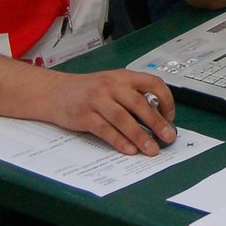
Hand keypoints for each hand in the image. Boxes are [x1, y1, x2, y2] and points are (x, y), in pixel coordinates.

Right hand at [48, 69, 177, 155]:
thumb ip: (133, 96)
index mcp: (123, 76)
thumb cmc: (88, 90)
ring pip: (123, 118)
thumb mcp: (113, 85)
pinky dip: (119, 141)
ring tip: (151, 149)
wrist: (55, 92)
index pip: (153, 83)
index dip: (165, 100)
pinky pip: (105, 130)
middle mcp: (111, 85)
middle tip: (168, 136)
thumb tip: (158, 119)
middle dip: (156, 122)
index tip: (170, 117)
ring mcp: (97, 100)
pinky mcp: (84, 116)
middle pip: (139, 104)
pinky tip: (130, 149)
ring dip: (140, 136)